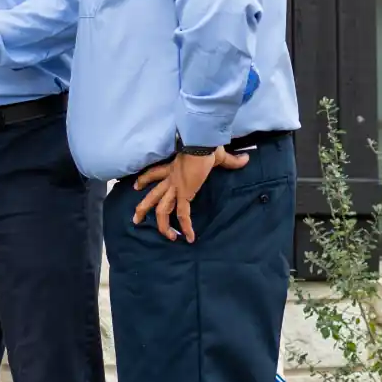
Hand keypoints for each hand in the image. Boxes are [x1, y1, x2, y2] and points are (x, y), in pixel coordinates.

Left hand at [131, 147, 248, 241]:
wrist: (202, 143)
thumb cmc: (207, 145)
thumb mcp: (218, 155)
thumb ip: (231, 161)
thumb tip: (245, 159)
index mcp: (173, 167)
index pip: (154, 174)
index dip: (145, 180)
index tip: (136, 186)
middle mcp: (171, 179)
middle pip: (152, 195)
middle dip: (143, 208)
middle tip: (135, 219)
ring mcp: (176, 187)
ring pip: (162, 209)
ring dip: (162, 225)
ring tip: (167, 237)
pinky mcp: (185, 193)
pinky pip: (183, 214)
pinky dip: (186, 226)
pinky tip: (189, 238)